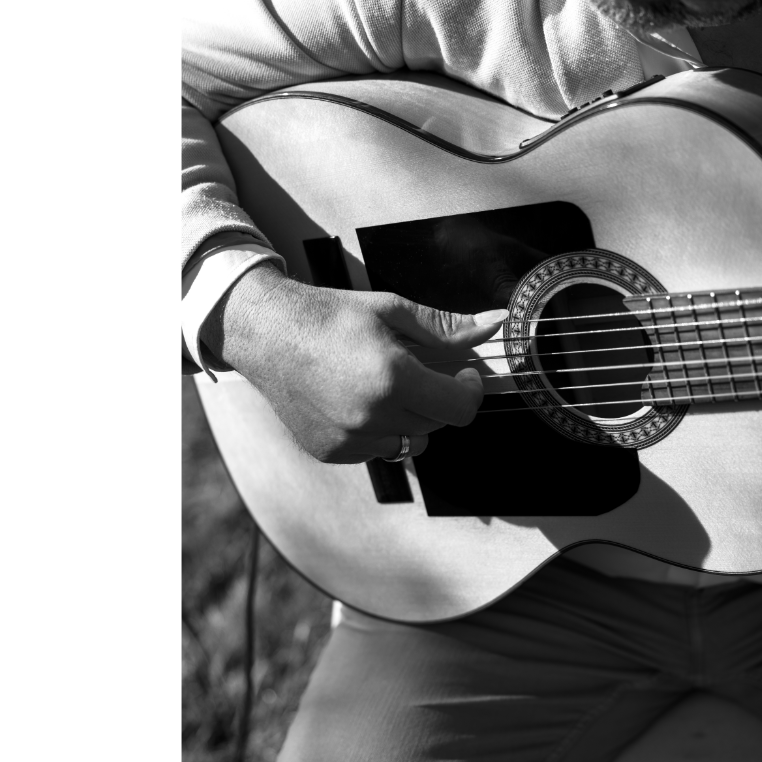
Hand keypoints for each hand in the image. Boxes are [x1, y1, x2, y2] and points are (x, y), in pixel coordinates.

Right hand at [214, 265, 502, 463]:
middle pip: (438, 423)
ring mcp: (349, 438)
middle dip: (438, 397)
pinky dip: (378, 430)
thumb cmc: (328, 317)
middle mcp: (371, 415)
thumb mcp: (390, 310)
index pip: (461, 407)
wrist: (267, 335)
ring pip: (410, 442)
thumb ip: (445, 326)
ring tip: (385, 387)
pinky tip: (357, 401)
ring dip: (410, 418)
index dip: (470, 390)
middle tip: (418, 371)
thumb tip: (494, 324)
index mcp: (392, 377)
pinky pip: (377, 450)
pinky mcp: (331, 452)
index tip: (463, 374)